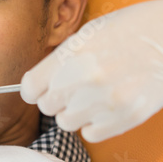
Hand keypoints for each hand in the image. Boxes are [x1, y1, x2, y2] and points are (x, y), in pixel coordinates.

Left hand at [21, 0, 162, 141]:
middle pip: (46, 106)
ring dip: (73, 113)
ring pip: (66, 122)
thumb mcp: (89, 33)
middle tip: (70, 90)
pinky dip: (93, 124)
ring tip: (90, 97)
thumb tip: (41, 81)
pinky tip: (104, 107)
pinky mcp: (126, 117)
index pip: (29, 87)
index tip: (38, 89)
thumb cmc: (133, 27)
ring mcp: (106, 101)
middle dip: (54, 99)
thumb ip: (62, 59)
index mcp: (72, 53)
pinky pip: (90, 134)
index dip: (32, 89)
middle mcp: (85, 79)